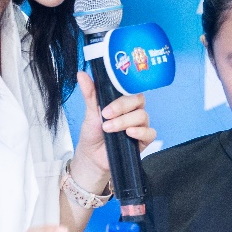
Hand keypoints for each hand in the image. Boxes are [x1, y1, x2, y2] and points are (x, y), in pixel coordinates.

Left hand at [69, 71, 156, 190]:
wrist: (92, 157)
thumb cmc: (93, 133)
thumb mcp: (89, 112)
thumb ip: (90, 93)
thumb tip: (81, 74)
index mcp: (123, 101)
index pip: (129, 89)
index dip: (120, 95)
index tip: (105, 107)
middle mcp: (133, 111)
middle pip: (138, 101)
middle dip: (121, 108)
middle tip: (105, 116)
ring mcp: (140, 125)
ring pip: (143, 116)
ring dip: (125, 121)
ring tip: (109, 129)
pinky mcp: (144, 140)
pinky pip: (150, 132)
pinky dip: (141, 132)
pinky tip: (129, 133)